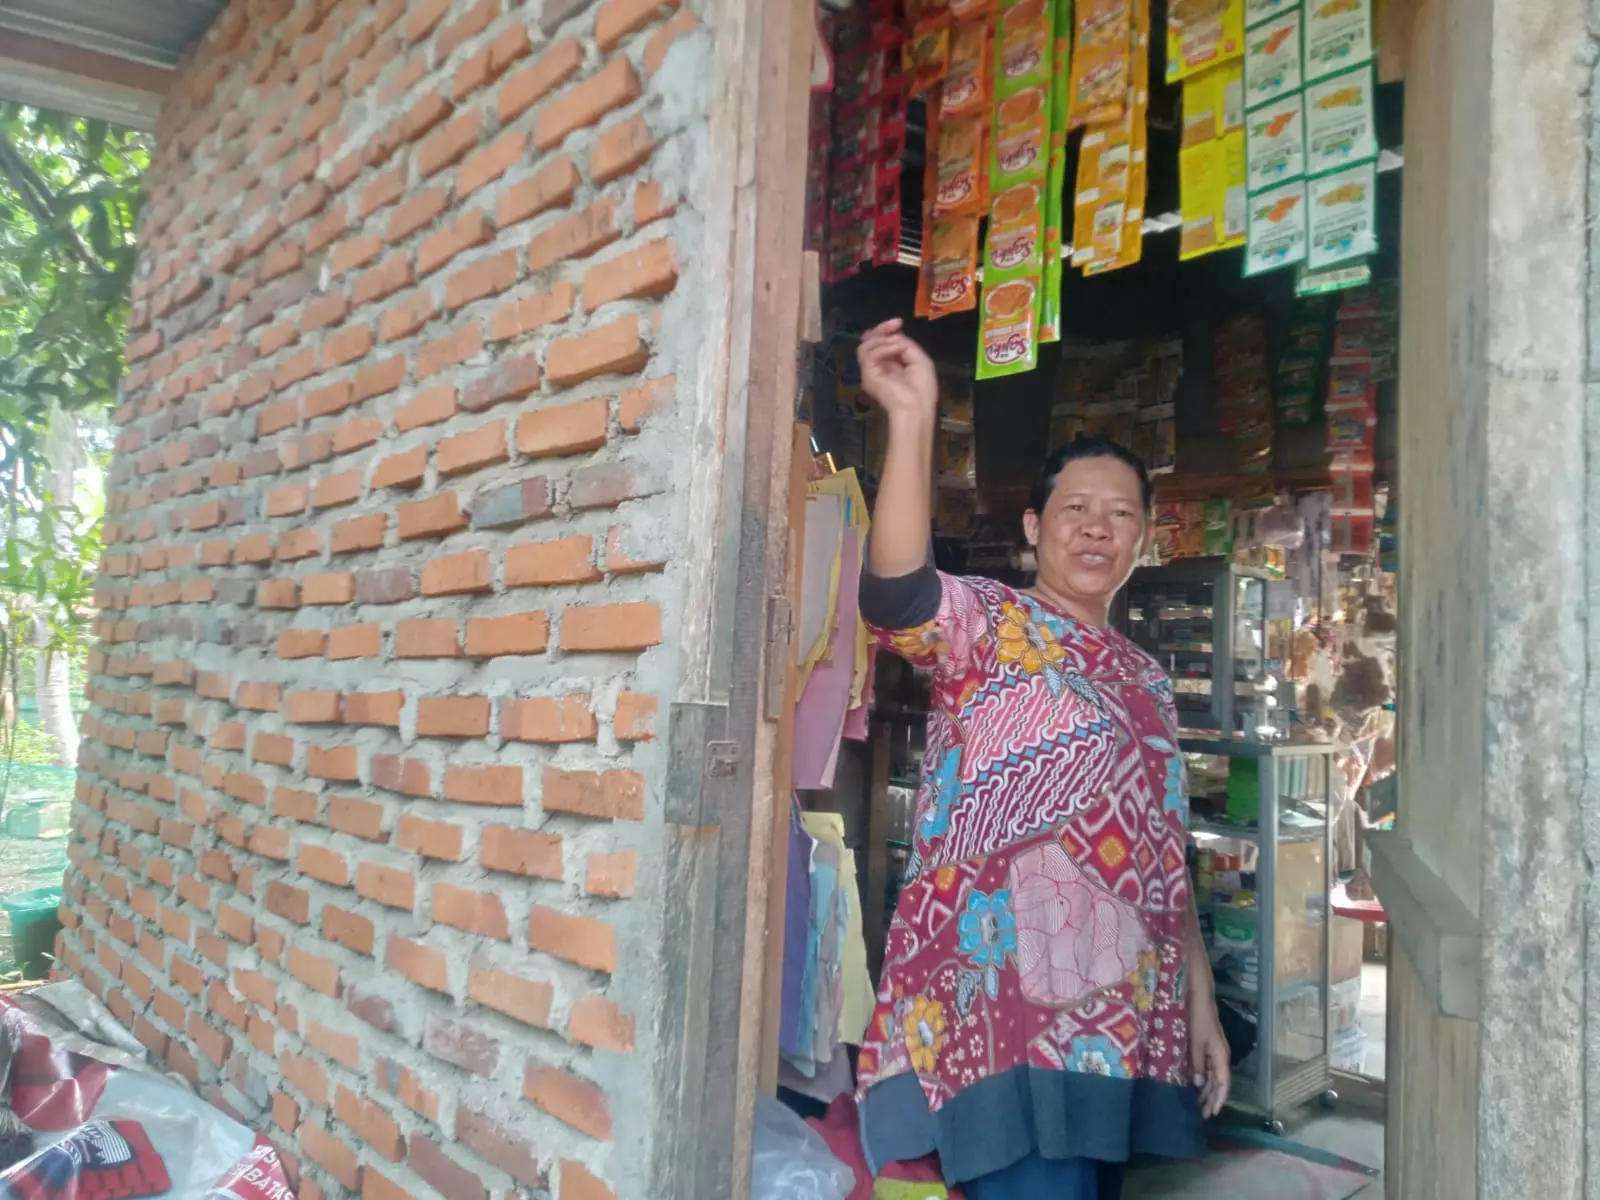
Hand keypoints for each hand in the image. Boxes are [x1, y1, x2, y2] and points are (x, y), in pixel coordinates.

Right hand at [857, 319, 937, 422]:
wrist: (917, 406)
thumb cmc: (922, 388)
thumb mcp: (918, 359)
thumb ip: (905, 344)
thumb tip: (892, 336)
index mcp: (891, 364)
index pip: (880, 343)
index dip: (886, 330)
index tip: (897, 323)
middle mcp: (878, 367)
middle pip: (869, 341)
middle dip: (881, 329)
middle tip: (894, 324)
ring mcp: (871, 372)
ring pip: (865, 346)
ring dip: (882, 339)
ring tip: (897, 344)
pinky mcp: (867, 376)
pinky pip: (868, 355)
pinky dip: (882, 348)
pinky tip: (895, 349)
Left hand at [1189, 1001, 1230, 1118]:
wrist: (1199, 997)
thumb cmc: (1197, 1018)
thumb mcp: (1195, 1043)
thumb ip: (1196, 1064)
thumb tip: (1198, 1084)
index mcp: (1220, 1056)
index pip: (1223, 1084)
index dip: (1218, 1100)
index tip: (1212, 1114)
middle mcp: (1220, 1056)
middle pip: (1219, 1083)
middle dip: (1212, 1099)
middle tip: (1202, 1115)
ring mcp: (1214, 1051)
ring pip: (1213, 1077)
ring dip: (1207, 1091)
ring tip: (1198, 1105)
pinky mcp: (1207, 1047)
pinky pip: (1207, 1068)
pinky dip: (1203, 1079)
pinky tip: (1195, 1086)